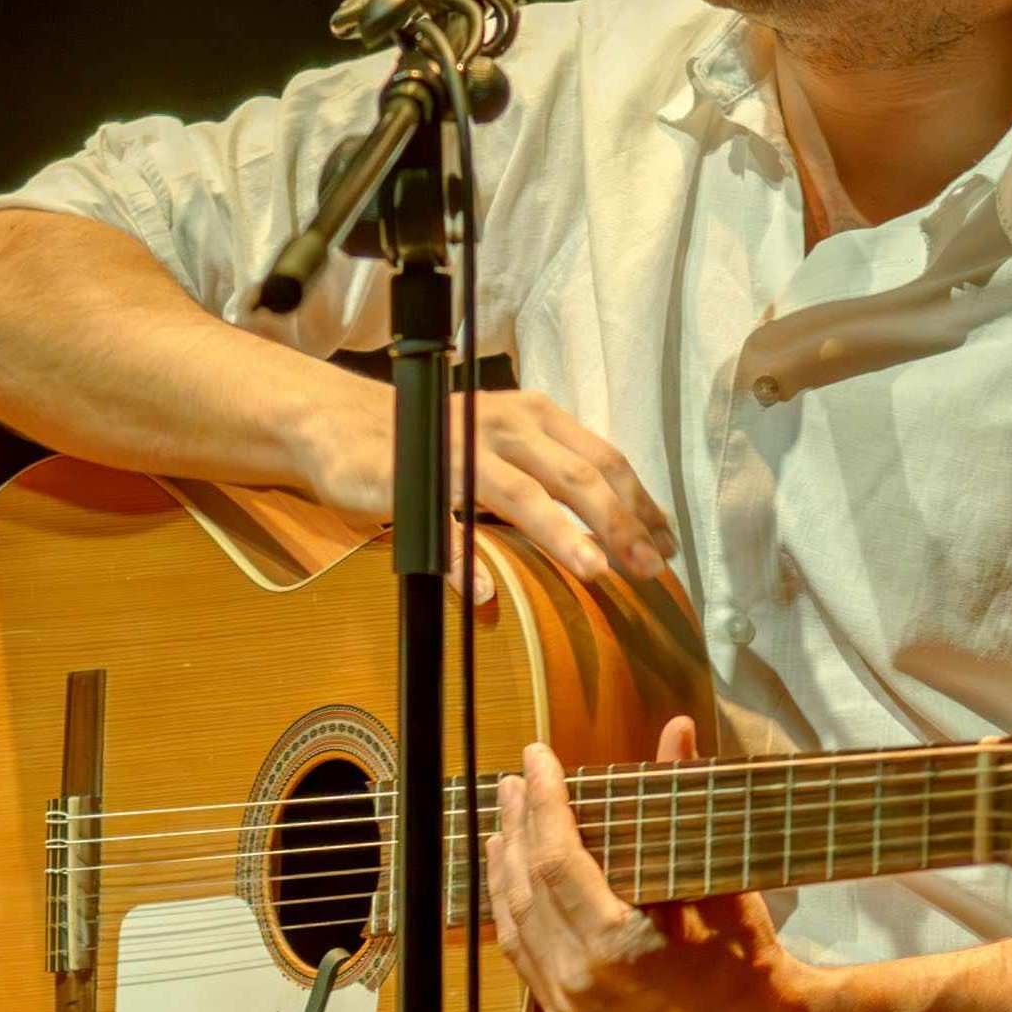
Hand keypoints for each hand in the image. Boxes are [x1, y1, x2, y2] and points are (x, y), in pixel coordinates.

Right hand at [297, 378, 674, 609]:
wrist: (345, 422)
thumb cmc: (435, 439)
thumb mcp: (502, 442)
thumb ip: (550, 472)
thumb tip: (611, 525)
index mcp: (535, 417)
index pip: (605, 459)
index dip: (641, 503)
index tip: (667, 545)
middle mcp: (505, 427)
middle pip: (576, 476)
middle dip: (619, 524)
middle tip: (648, 569)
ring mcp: (458, 454)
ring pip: (522, 494)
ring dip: (562, 534)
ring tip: (595, 572)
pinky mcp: (413, 482)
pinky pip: (444, 527)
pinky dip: (464, 562)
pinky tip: (485, 595)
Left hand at [485, 722, 819, 1011]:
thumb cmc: (744, 955)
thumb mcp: (717, 877)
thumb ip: (684, 801)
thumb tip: (677, 730)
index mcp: (616, 946)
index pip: (555, 859)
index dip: (542, 802)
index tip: (537, 759)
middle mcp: (579, 979)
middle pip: (526, 886)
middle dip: (518, 825)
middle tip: (515, 781)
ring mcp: (567, 1003)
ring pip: (514, 922)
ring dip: (505, 866)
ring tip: (505, 822)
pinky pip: (522, 954)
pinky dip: (513, 910)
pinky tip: (511, 879)